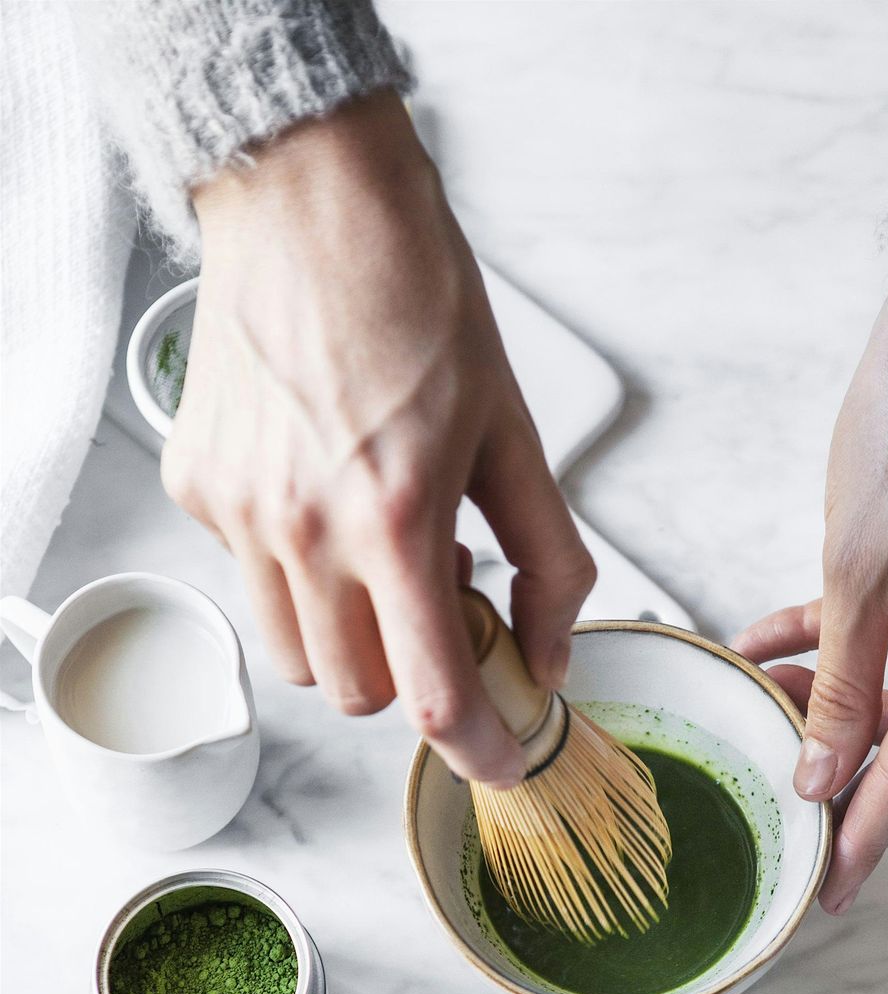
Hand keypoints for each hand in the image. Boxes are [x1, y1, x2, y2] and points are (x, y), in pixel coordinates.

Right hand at [163, 92, 593, 784]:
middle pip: (358, 693)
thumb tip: (551, 652)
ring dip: (351, 634)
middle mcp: (303, 530)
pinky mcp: (199, 488)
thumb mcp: (513, 432)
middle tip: (443, 599)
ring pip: (297, 656)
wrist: (308, 200)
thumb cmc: (417, 298)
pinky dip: (298, 569)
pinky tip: (325, 495)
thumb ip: (547, 559)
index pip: (430, 696)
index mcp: (394, 519)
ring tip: (381, 549)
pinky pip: (253, 580)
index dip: (477, 750)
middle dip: (410, 673)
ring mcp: (239, 513)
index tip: (502, 761)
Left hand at [734, 258, 887, 912]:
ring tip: (764, 718)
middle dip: (850, 773)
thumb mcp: (851, 569)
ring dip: (842, 703)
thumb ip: (835, 686)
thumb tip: (820, 774)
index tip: (829, 885)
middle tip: (797, 829)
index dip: (866, 828)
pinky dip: (861, 646)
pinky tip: (781, 645)